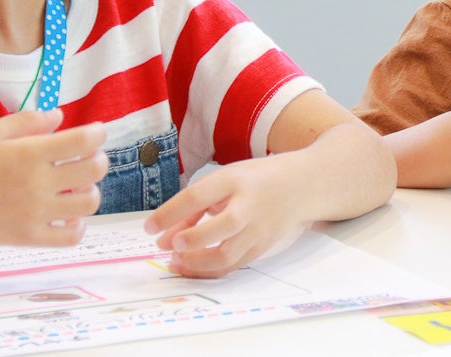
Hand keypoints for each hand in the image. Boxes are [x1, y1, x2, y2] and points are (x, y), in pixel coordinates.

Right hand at [0, 109, 106, 245]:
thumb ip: (29, 120)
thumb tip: (60, 116)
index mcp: (30, 154)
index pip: (83, 141)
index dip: (98, 134)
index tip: (95, 133)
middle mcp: (37, 183)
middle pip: (94, 170)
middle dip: (98, 160)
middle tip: (88, 159)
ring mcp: (35, 213)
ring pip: (88, 203)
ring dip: (89, 191)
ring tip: (77, 188)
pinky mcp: (30, 237)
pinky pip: (71, 237)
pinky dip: (78, 225)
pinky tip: (68, 215)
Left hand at [143, 157, 305, 278]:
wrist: (302, 186)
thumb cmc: (256, 180)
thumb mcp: (225, 179)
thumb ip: (194, 205)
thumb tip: (162, 236)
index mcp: (236, 180)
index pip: (199, 196)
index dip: (170, 213)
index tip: (148, 228)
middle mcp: (250, 206)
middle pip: (222, 227)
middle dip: (192, 240)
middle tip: (169, 245)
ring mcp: (259, 230)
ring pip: (227, 256)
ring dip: (196, 264)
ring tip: (174, 261)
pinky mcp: (262, 248)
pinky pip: (232, 266)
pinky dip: (208, 270)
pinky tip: (190, 266)